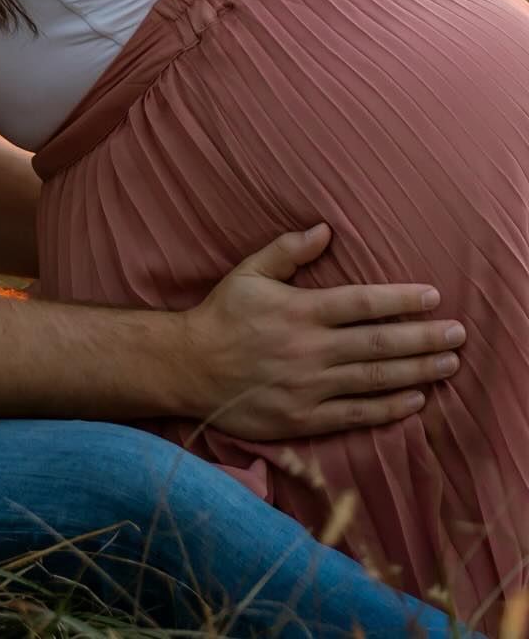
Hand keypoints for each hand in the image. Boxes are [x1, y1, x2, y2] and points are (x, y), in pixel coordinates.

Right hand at [181, 224, 463, 441]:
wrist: (189, 367)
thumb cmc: (221, 315)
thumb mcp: (249, 272)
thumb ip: (288, 250)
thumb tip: (325, 230)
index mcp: (300, 311)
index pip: (363, 303)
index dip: (401, 300)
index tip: (433, 296)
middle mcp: (310, 349)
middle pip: (380, 342)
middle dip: (424, 337)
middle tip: (459, 333)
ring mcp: (310, 386)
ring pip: (376, 378)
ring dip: (418, 371)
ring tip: (448, 364)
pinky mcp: (305, 418)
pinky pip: (358, 414)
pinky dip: (390, 408)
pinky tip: (415, 400)